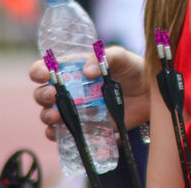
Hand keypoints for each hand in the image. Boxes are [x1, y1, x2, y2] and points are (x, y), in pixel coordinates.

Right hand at [30, 45, 150, 140]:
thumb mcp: (122, 57)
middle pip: (43, 93)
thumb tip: (87, 72)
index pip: (47, 69)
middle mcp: (70, 90)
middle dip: (42, 95)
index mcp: (75, 69)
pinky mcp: (83, 126)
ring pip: (49, 114)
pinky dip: (54, 134)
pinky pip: (62, 133)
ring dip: (46, 115)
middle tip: (53, 94)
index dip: (39, 70)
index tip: (43, 74)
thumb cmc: (135, 70)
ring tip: (55, 115)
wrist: (151, 95)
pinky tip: (57, 132)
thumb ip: (105, 58)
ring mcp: (75, 109)